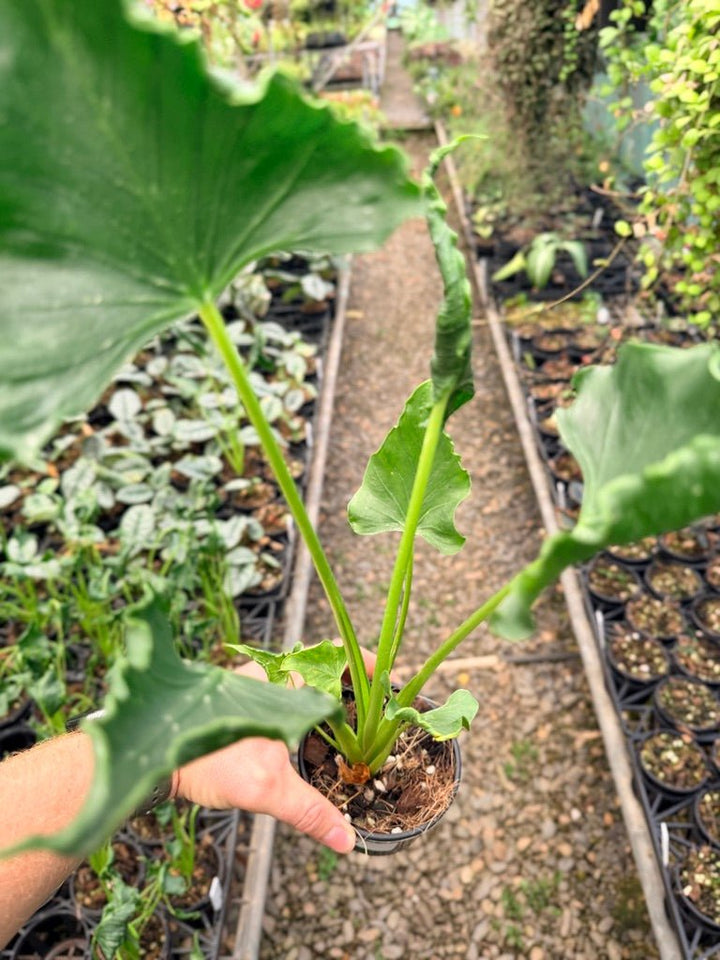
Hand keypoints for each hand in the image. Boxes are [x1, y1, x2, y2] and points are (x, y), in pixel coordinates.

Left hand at [172, 650, 375, 853]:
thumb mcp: (266, 788)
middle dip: (347, 682)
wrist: (152, 756)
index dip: (361, 660)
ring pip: (300, 681)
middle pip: (320, 666)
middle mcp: (268, 674)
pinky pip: (282, 695)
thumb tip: (347, 840)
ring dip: (323, 695)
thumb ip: (310, 811)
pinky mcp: (239, 702)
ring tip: (348, 721)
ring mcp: (252, 685)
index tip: (384, 672)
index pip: (332, 655)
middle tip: (372, 704)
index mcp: (282, 679)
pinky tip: (309, 734)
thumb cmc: (206, 759)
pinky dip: (302, 707)